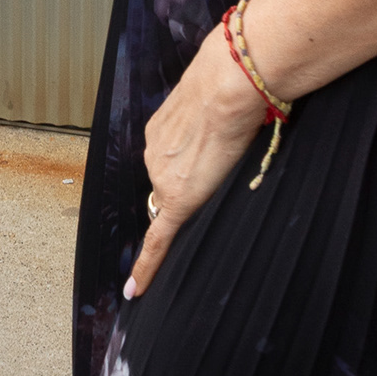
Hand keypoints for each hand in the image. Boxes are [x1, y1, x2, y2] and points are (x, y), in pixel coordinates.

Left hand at [126, 32, 270, 297]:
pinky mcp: (177, 201)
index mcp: (159, 132)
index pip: (167, 163)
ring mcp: (163, 178)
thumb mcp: (217, 98)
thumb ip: (216, 116)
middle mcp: (153, 155)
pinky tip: (136, 291)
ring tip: (224, 164)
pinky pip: (158, 242)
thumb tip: (240, 116)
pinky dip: (146, 268)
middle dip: (189, 182)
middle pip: (169, 184)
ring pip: (175, 202)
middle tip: (218, 166)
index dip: (181, 171)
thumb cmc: (232, 83)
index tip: (185, 177)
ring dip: (194, 195)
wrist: (228, 85)